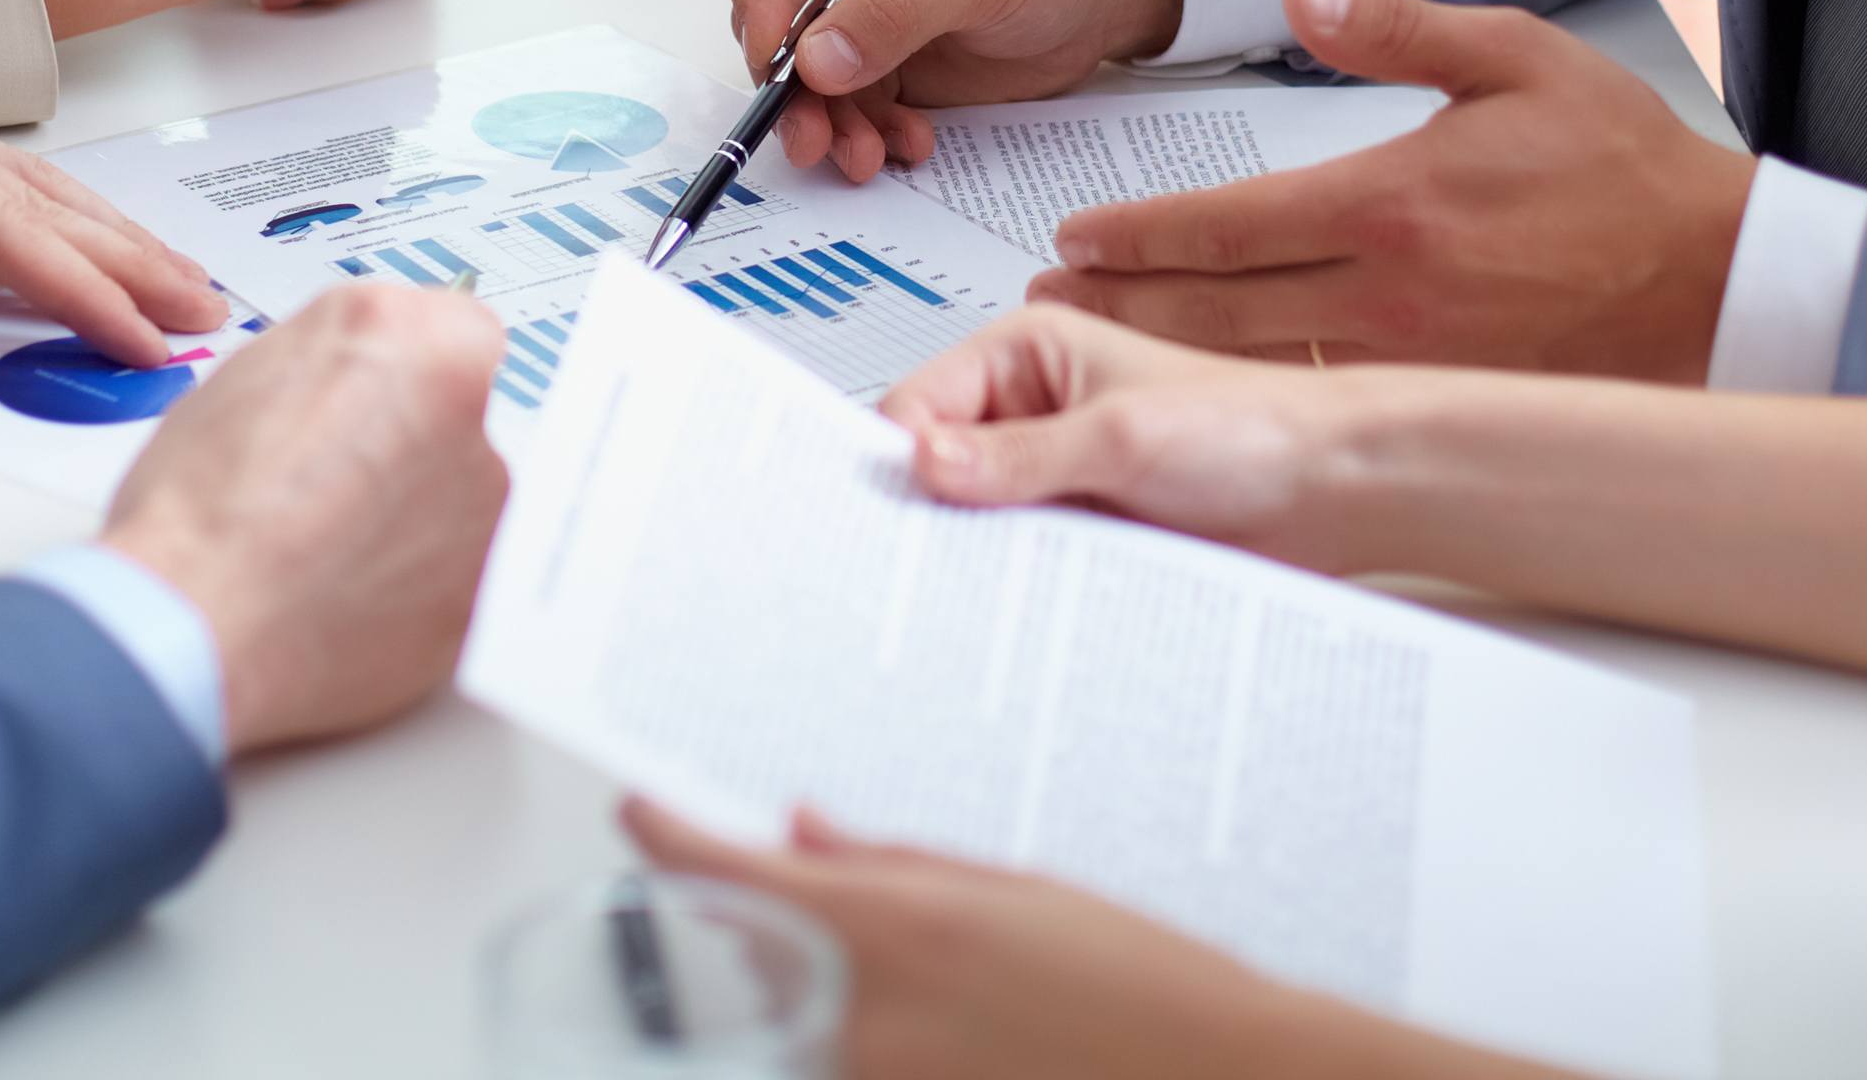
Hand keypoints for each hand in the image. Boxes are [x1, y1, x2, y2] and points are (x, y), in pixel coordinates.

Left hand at [0, 83, 223, 395]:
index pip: (6, 228)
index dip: (84, 291)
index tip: (140, 341)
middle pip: (42, 198)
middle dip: (130, 260)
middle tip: (203, 315)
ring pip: (36, 192)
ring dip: (111, 244)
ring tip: (181, 292)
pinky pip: (7, 198)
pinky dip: (67, 235)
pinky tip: (105, 264)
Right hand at [100, 281, 508, 753]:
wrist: (193, 622)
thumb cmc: (201, 505)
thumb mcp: (256, 369)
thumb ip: (340, 356)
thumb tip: (360, 373)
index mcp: (421, 343)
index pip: (456, 328)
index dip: (401, 373)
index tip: (372, 399)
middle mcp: (472, 424)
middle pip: (458, 423)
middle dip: (407, 447)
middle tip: (330, 481)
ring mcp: (483, 520)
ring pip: (455, 504)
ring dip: (408, 518)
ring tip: (319, 548)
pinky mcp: (475, 601)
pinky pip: (448, 580)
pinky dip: (406, 586)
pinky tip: (336, 593)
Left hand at [619, 803, 1401, 1079]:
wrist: (1228, 1075)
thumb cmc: (1144, 982)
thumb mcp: (1015, 890)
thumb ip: (891, 863)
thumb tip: (806, 831)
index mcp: (890, 928)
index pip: (723, 874)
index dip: (664, 838)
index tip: (638, 813)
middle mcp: (864, 1018)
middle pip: (754, 960)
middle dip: (767, 929)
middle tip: (822, 913)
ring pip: (798, 1027)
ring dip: (823, 995)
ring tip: (941, 981)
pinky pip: (844, 1072)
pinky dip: (859, 1041)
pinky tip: (947, 1026)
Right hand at [698, 0, 1184, 180]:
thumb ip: (892, 15)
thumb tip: (814, 64)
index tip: (776, 58)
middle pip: (763, 15)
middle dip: (787, 83)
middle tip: (813, 136)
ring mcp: (850, 6)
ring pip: (798, 74)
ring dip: (825, 122)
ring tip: (864, 157)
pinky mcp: (876, 59)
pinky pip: (845, 105)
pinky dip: (866, 132)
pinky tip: (906, 143)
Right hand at [881, 303, 1373, 567]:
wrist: (1333, 490)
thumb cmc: (1251, 428)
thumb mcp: (1122, 436)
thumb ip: (1019, 457)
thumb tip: (924, 464)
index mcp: (1027, 352)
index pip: (918, 402)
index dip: (898, 459)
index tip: (893, 517)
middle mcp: (1031, 407)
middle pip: (939, 467)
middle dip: (937, 514)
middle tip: (937, 562)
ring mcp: (1054, 472)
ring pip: (976, 522)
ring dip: (984, 555)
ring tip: (997, 582)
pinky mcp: (1081, 525)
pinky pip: (1023, 558)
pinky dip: (1022, 581)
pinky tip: (1030, 599)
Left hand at [1036, 0, 1758, 380]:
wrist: (1716, 277)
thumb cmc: (1620, 164)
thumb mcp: (1516, 56)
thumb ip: (1396, 25)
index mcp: (1389, 202)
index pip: (1227, 223)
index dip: (1137, 233)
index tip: (1074, 234)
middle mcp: (1387, 291)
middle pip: (1215, 306)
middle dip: (1120, 301)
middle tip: (1045, 296)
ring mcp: (1411, 355)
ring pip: (1257, 359)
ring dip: (1169, 349)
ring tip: (1100, 337)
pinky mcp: (1438, 393)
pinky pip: (1322, 389)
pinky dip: (1253, 384)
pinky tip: (1208, 379)